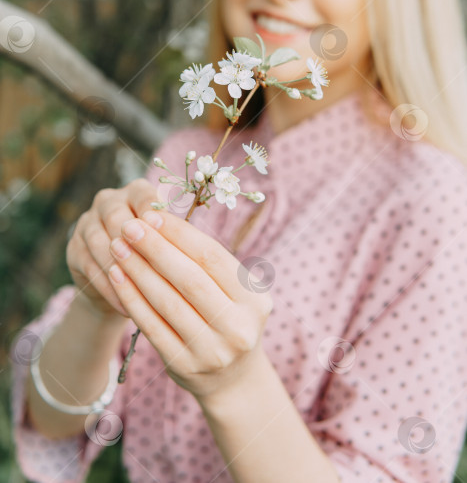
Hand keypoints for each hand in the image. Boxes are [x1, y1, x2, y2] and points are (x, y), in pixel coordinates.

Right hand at [66, 179, 159, 319]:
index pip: (145, 196)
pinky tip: (127, 305)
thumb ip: (172, 235)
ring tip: (142, 292)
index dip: (155, 218)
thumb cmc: (155, 256)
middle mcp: (108, 201)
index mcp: (136, 191)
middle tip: (154, 269)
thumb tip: (192, 240)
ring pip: (101, 243)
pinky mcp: (73, 249)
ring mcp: (86, 223)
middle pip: (117, 218)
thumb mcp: (165, 241)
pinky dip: (111, 287)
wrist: (122, 283)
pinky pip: (90, 267)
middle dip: (135, 244)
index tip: (167, 238)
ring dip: (122, 268)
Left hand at [107, 210, 273, 400]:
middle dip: (155, 248)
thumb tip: (161, 222)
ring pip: (166, 301)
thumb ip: (208, 262)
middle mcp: (237, 327)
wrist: (232, 380)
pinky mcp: (183, 365)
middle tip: (128, 226)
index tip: (152, 214)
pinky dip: (132, 298)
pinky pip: (151, 326)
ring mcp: (210, 350)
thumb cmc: (229, 319)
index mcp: (254, 299)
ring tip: (118, 246)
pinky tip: (118, 276)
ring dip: (138, 270)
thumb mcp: (235, 292)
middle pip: (189, 278)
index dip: (180, 233)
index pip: (212, 257)